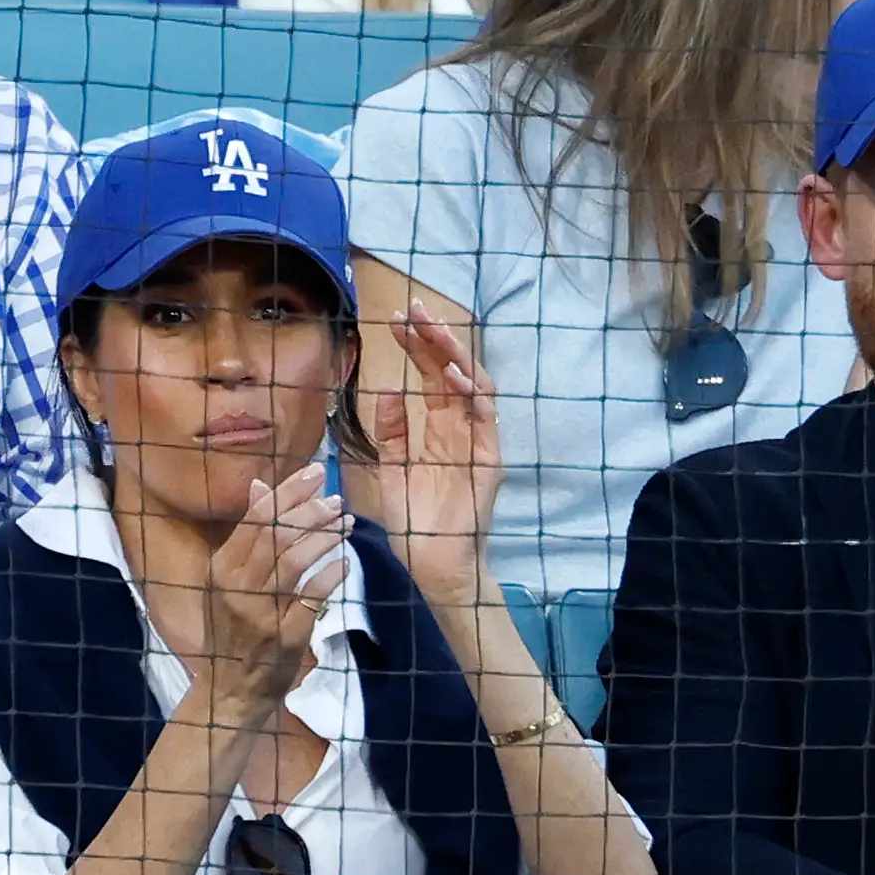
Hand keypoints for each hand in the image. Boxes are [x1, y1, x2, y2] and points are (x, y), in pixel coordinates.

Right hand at [197, 462, 351, 728]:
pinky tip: (346, 561)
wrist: (229, 690)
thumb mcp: (229, 582)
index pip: (256, 517)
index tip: (315, 473)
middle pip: (276, 533)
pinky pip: (313, 596)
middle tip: (336, 499)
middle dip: (311, 510)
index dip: (287, 491)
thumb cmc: (233, 632)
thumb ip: (248, 537)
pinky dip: (332, 573)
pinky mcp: (283, 635)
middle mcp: (236, 586)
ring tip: (346, 523)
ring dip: (324, 536)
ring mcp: (259, 612)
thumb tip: (261, 486)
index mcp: (221, 568)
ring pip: (295, 559)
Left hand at [360, 308, 503, 614]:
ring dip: (453, 355)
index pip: (429, 376)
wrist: (431, 564)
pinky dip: (469, 393)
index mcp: (439, 428)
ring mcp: (478, 442)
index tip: (395, 322)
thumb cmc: (415, 522)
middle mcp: (461, 429)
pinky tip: (448, 374)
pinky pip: (484, 418)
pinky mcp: (488, 460)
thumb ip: (391, 432)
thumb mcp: (392, 470)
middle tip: (413, 310)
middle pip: (452, 371)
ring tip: (431, 331)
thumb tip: (386, 391)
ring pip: (473, 385)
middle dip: (434, 338)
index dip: (416, 347)